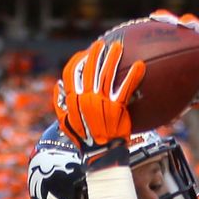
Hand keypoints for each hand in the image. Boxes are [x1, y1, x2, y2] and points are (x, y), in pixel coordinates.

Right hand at [53, 39, 142, 157]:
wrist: (100, 154)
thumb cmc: (84, 140)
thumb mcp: (65, 123)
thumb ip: (60, 104)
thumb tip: (58, 87)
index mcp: (73, 100)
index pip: (71, 74)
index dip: (77, 62)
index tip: (83, 54)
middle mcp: (86, 97)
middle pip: (91, 69)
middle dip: (96, 54)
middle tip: (102, 44)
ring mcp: (101, 102)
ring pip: (107, 74)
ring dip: (113, 58)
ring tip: (118, 47)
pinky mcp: (117, 108)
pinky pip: (126, 88)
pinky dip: (133, 76)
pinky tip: (140, 65)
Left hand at [148, 10, 198, 106]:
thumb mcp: (196, 95)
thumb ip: (183, 99)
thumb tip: (168, 121)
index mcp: (187, 53)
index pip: (169, 39)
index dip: (156, 32)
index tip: (141, 29)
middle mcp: (197, 44)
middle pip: (180, 28)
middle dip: (168, 19)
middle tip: (157, 17)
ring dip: (191, 23)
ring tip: (184, 22)